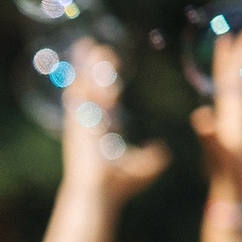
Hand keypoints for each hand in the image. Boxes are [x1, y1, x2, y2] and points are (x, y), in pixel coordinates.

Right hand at [59, 42, 169, 206]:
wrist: (96, 195)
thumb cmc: (116, 187)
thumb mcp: (142, 168)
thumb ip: (151, 158)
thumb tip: (163, 151)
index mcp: (100, 132)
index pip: (103, 102)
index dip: (105, 84)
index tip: (109, 70)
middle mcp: (89, 125)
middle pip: (90, 88)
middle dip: (92, 68)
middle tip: (96, 47)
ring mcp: (81, 124)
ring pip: (84, 87)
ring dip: (85, 67)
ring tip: (86, 45)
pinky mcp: (78, 126)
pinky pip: (78, 97)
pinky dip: (79, 80)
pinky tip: (79, 64)